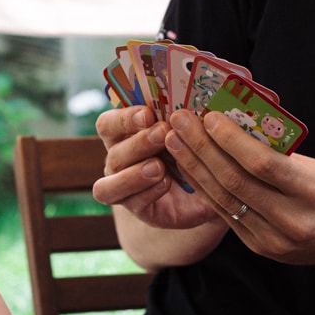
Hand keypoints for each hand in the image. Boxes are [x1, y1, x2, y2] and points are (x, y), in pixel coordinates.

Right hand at [92, 105, 216, 230]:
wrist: (206, 186)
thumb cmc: (191, 149)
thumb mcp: (188, 133)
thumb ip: (182, 121)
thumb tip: (192, 107)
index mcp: (122, 136)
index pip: (108, 124)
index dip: (123, 119)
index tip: (148, 114)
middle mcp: (117, 161)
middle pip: (114, 153)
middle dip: (138, 143)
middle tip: (163, 133)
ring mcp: (123, 187)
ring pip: (110, 184)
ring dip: (135, 174)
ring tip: (159, 167)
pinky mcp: (137, 208)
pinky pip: (133, 203)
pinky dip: (149, 192)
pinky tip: (167, 183)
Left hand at [169, 108, 314, 268]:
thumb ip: (281, 154)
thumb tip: (238, 126)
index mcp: (313, 191)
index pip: (262, 164)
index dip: (231, 140)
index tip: (209, 116)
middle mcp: (293, 220)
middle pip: (235, 181)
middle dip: (201, 149)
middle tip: (180, 122)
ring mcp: (274, 239)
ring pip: (223, 200)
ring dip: (194, 167)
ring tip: (175, 141)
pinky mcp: (260, 248)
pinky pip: (226, 214)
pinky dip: (205, 188)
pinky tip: (189, 167)